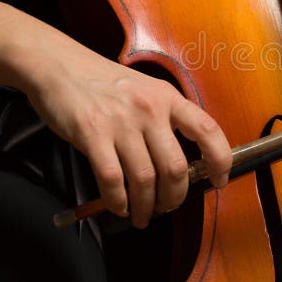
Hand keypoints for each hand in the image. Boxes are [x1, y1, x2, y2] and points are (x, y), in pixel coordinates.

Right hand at [27, 54, 231, 228]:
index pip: (208, 130)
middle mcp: (149, 109)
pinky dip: (118, 201)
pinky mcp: (92, 133)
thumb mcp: (148, 91)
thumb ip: (167, 119)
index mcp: (169, 98)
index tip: (219, 180)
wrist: (61, 66)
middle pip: (175, 167)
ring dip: (146, 206)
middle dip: (174, 197)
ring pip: (145, 179)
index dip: (220, 160)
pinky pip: (112, 179)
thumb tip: (184, 164)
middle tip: (168, 207)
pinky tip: (119, 206)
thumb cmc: (106, 83)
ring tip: (143, 215)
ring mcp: (121, 122)